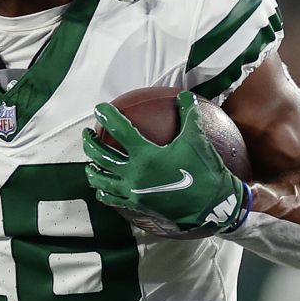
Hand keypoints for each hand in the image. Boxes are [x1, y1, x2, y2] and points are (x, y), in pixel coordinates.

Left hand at [83, 91, 249, 234]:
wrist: (211, 204)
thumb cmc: (204, 170)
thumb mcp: (197, 139)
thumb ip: (188, 114)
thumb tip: (185, 95)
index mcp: (145, 154)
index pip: (120, 130)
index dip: (108, 116)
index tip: (99, 108)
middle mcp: (134, 173)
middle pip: (101, 155)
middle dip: (90, 142)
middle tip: (88, 133)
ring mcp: (132, 191)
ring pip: (101, 180)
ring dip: (92, 169)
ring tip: (90, 163)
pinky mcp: (136, 205)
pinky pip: (112, 198)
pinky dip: (103, 192)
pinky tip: (102, 188)